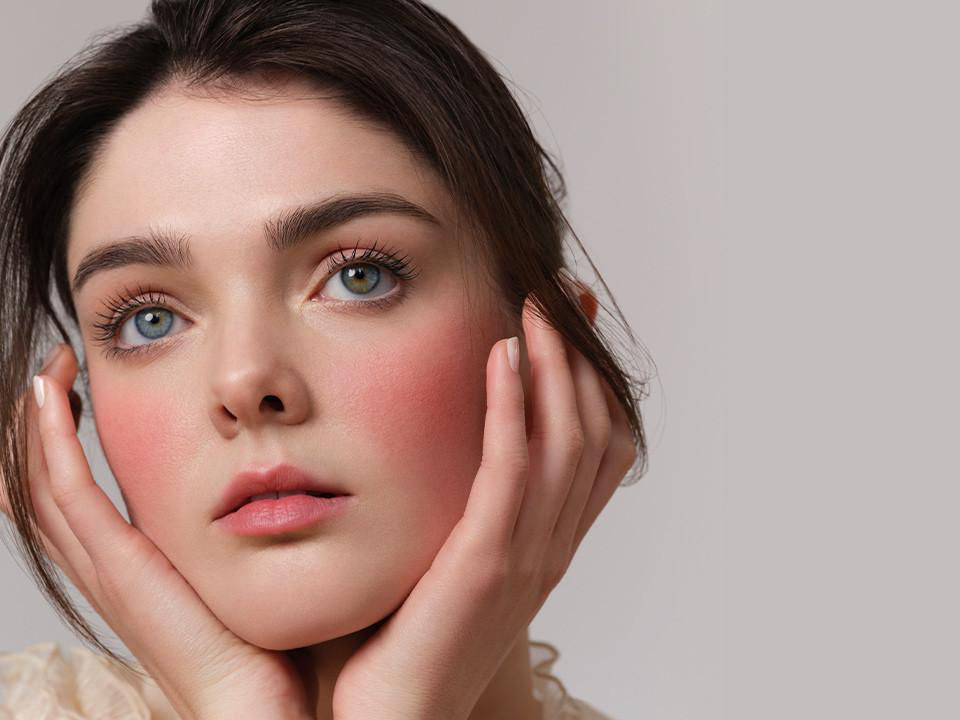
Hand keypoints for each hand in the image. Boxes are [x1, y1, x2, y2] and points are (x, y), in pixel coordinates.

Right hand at [0, 344, 314, 719]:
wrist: (264, 714)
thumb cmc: (273, 655)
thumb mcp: (249, 571)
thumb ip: (250, 531)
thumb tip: (286, 480)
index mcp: (134, 570)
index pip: (70, 498)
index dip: (58, 441)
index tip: (76, 383)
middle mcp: (109, 569)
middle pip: (39, 488)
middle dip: (34, 425)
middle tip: (51, 366)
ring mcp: (108, 570)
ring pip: (40, 484)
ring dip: (34, 422)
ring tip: (47, 368)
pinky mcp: (120, 569)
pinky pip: (68, 494)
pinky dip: (50, 440)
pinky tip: (50, 392)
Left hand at [330, 292, 638, 719]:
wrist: (387, 718)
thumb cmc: (394, 643)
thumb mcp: (435, 559)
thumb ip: (447, 505)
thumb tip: (419, 446)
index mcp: (540, 546)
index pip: (593, 450)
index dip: (589, 382)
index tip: (564, 322)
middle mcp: (546, 548)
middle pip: (591, 433)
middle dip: (577, 358)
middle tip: (556, 293)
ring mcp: (523, 556)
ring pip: (563, 441)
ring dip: (551, 366)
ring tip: (532, 305)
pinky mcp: (485, 562)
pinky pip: (512, 470)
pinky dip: (513, 407)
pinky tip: (500, 356)